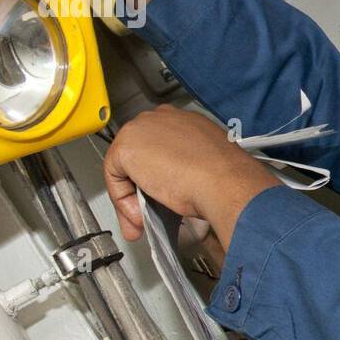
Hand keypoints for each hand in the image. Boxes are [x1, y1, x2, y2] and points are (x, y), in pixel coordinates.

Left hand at [103, 105, 281, 244]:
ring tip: (141, 221)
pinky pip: (114, 178)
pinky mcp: (125, 148)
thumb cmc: (225, 175)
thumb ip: (186, 168)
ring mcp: (140, 130)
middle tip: (144, 216)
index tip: (157, 198)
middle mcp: (160, 118)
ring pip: (124, 167)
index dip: (153, 175)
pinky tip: (139, 214)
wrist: (223, 181)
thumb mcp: (205, 165)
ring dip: (130, 197)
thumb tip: (174, 187)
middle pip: (137, 155)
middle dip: (137, 187)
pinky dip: (123, 199)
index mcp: (183, 120)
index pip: (156, 146)